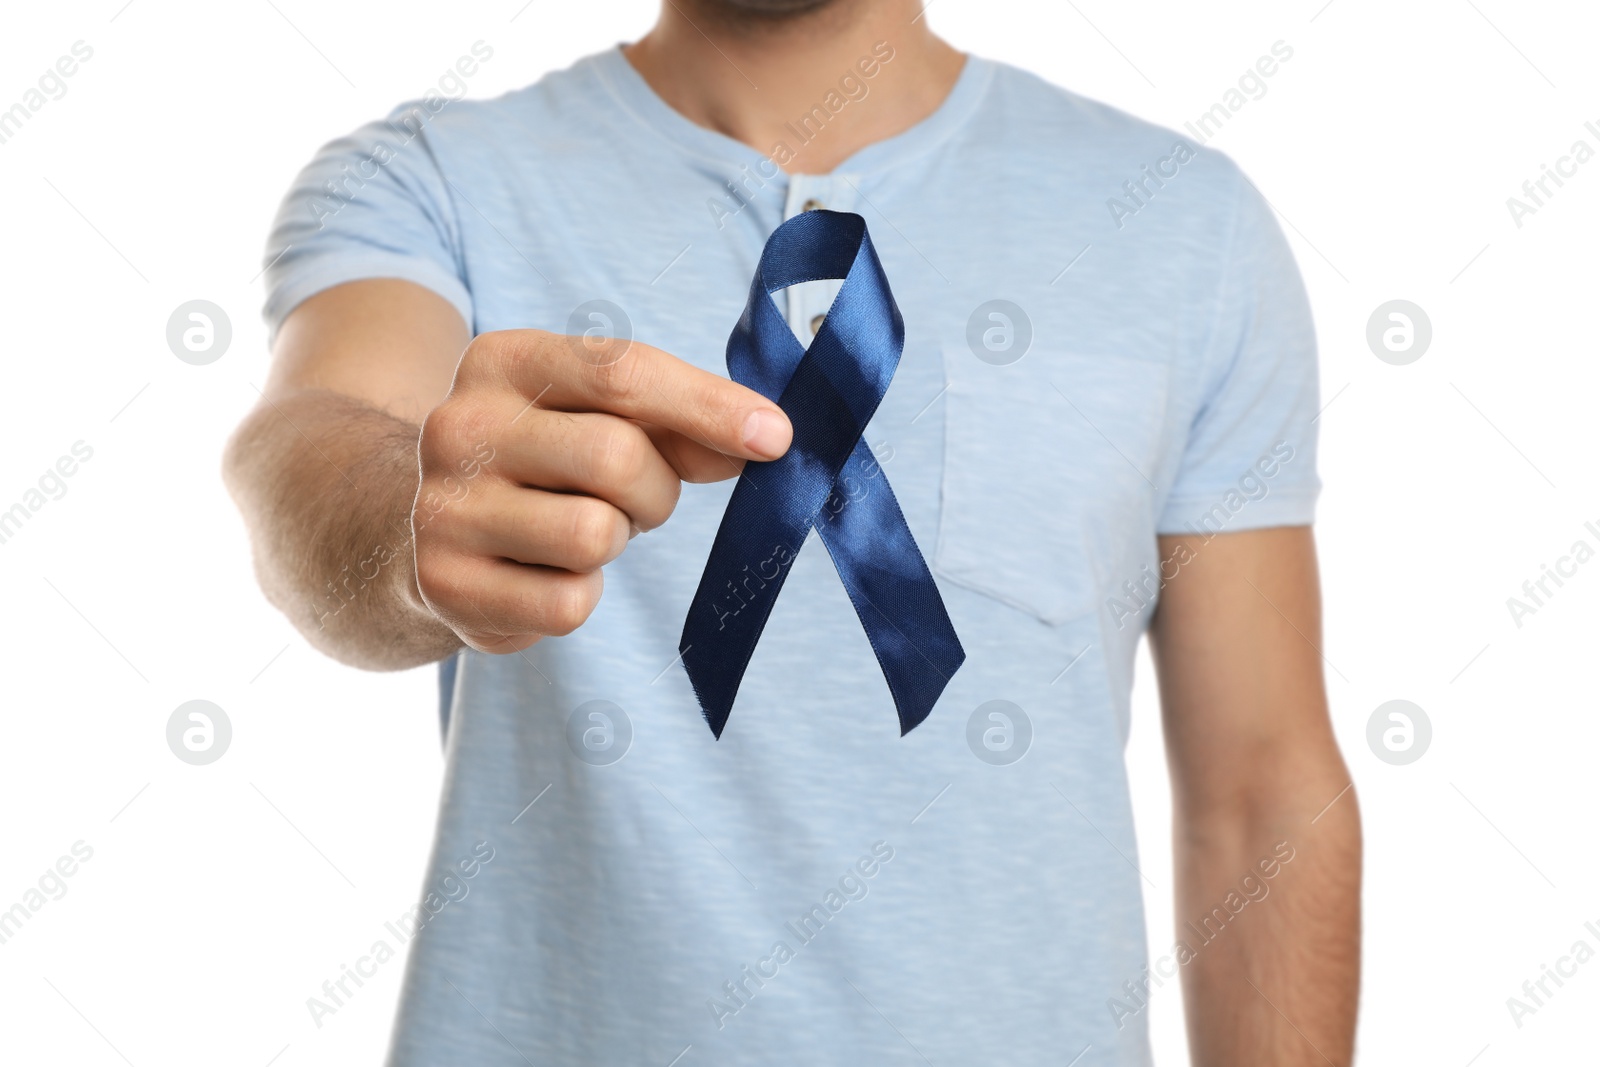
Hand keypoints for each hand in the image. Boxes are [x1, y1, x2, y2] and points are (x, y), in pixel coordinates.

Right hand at [412, 329, 791, 653]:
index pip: (620, 372)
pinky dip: (578, 596)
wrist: (428, 533)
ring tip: (581, 529)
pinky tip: (545, 573)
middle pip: (617, 458)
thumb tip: (764, 440)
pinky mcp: (445, 585)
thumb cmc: (545, 463)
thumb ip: (681, 423)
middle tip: (636, 500)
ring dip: (615, 541)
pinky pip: (567, 604)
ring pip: (593, 535)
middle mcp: (460, 426)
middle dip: (656, 490)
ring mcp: (442, 508)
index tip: (775, 436)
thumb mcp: (601, 418)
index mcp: (503, 361)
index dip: (708, 406)